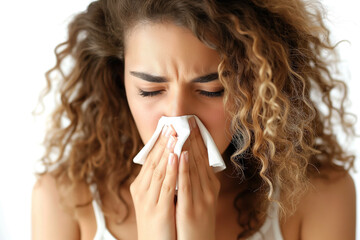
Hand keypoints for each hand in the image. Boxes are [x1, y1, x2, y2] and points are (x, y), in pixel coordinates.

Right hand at [130, 125, 177, 239]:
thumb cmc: (158, 221)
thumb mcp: (155, 198)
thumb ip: (160, 181)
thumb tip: (169, 161)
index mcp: (140, 186)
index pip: (150, 159)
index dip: (159, 142)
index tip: (167, 127)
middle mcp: (141, 190)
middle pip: (153, 160)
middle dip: (164, 142)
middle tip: (172, 124)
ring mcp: (148, 199)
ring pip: (159, 169)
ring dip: (167, 150)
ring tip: (174, 133)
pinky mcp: (158, 209)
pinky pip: (166, 185)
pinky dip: (171, 169)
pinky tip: (176, 156)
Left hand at [176, 117, 219, 239]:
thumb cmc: (197, 221)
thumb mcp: (201, 198)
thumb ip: (196, 180)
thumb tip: (189, 160)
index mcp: (210, 185)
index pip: (204, 157)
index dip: (198, 139)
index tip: (192, 123)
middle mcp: (208, 188)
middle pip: (200, 158)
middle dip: (193, 138)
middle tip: (188, 119)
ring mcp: (201, 198)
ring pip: (194, 167)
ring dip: (188, 147)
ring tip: (183, 129)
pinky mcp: (191, 208)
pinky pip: (186, 185)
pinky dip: (184, 168)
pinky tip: (181, 154)